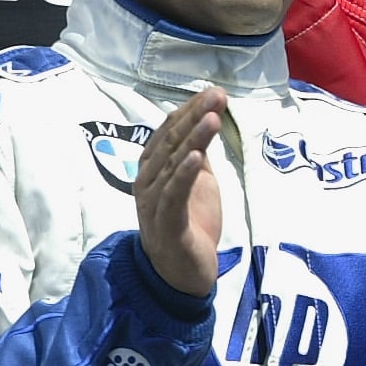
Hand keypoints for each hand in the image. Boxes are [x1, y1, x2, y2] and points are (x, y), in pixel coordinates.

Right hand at [134, 88, 226, 297]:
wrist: (183, 273)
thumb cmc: (189, 223)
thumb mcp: (197, 181)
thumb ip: (196, 152)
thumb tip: (205, 118)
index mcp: (153, 169)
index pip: (169, 132)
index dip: (190, 111)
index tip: (214, 92)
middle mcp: (148, 182)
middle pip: (170, 143)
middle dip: (194, 117)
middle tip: (217, 96)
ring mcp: (153, 204)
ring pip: (171, 166)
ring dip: (192, 140)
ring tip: (212, 118)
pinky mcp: (166, 226)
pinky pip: (172, 197)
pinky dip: (183, 175)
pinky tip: (196, 157)